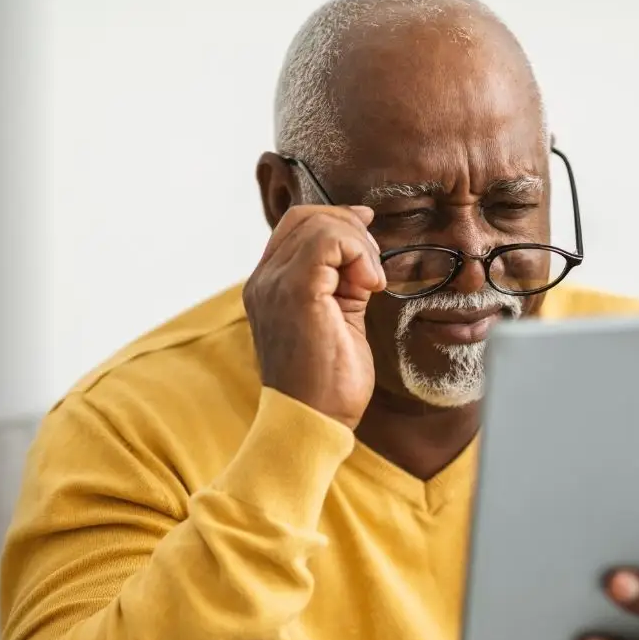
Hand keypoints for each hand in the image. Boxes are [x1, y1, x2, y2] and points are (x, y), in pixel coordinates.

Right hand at [243, 204, 386, 428]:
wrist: (314, 421)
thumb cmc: (328, 384)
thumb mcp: (338, 319)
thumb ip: (342, 283)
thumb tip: (361, 249)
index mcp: (269, 286)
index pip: (296, 226)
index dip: (337, 221)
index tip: (368, 238)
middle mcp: (264, 281)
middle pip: (306, 218)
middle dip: (351, 229)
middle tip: (373, 267)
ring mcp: (275, 285)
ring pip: (320, 225)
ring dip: (359, 246)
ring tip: (371, 284)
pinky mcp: (296, 292)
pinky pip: (328, 242)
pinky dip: (358, 254)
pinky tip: (370, 286)